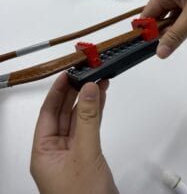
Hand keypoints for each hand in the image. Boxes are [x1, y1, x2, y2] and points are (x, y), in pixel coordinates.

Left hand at [31, 72, 118, 193]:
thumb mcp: (84, 153)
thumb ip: (87, 120)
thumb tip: (87, 92)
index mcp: (44, 151)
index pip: (48, 112)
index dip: (57, 91)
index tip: (66, 74)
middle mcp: (56, 150)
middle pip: (63, 113)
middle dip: (75, 92)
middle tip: (84, 75)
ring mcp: (72, 152)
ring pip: (78, 119)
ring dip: (88, 101)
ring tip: (97, 82)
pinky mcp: (87, 154)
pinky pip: (89, 127)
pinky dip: (95, 113)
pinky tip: (100, 101)